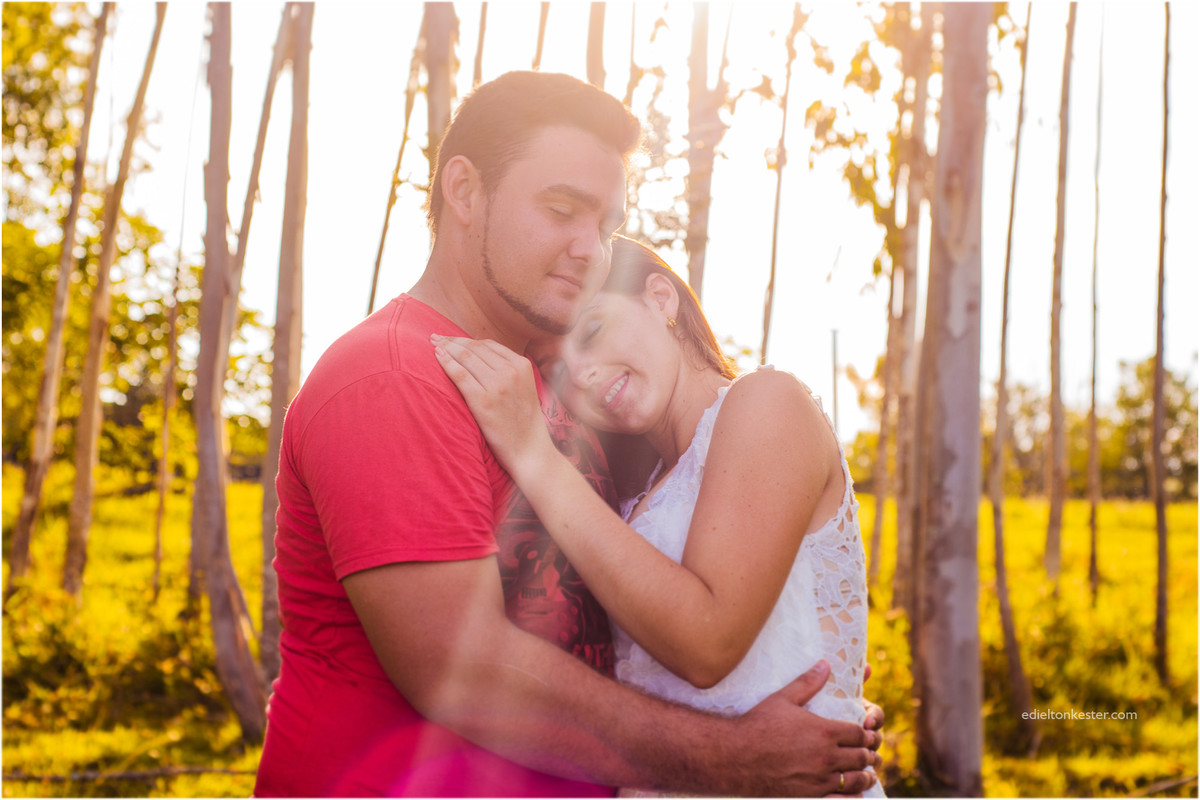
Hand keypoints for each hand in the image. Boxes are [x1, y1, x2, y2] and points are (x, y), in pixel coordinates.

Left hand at [432, 335, 555, 480]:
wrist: (529, 450)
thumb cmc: (524, 422)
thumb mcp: (524, 388)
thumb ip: (509, 371)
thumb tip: (481, 358)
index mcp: (522, 365)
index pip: (488, 345)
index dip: (466, 340)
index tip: (451, 339)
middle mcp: (511, 371)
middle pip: (474, 348)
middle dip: (452, 340)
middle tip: (435, 337)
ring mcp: (497, 385)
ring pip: (465, 357)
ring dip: (446, 348)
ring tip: (433, 345)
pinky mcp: (483, 401)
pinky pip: (459, 375)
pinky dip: (446, 363)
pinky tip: (437, 358)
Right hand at [725, 661, 879, 796]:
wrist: (736, 756)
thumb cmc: (758, 724)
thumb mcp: (782, 698)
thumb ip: (807, 682)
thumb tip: (825, 664)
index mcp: (824, 731)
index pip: (860, 734)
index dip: (867, 734)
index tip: (868, 734)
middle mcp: (826, 757)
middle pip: (862, 757)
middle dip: (869, 754)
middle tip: (871, 753)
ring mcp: (819, 779)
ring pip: (856, 780)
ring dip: (866, 776)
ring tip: (869, 774)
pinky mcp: (810, 796)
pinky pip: (841, 799)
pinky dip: (852, 795)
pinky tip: (853, 792)